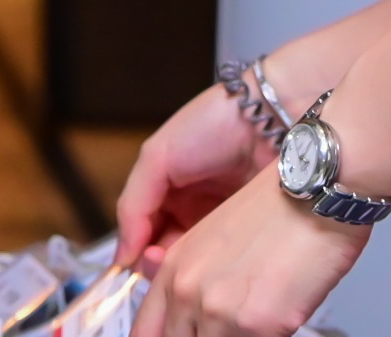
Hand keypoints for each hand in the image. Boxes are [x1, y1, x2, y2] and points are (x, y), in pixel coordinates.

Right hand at [119, 84, 270, 270]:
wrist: (268, 121)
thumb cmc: (210, 127)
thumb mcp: (156, 157)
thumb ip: (133, 205)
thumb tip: (122, 256)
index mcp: (167, 194)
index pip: (143, 235)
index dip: (138, 252)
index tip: (137, 264)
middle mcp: (194, 212)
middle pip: (169, 251)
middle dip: (161, 264)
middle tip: (163, 265)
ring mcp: (223, 225)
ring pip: (197, 261)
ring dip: (188, 268)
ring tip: (187, 264)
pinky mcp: (250, 235)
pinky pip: (228, 260)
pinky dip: (218, 267)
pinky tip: (214, 265)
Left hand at [135, 176, 365, 336]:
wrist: (314, 200)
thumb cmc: (276, 216)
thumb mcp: (215, 241)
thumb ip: (193, 281)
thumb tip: (192, 319)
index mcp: (174, 268)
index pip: (147, 328)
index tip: (183, 335)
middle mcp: (187, 290)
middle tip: (228, 328)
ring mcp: (218, 310)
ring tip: (256, 324)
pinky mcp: (255, 325)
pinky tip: (276, 321)